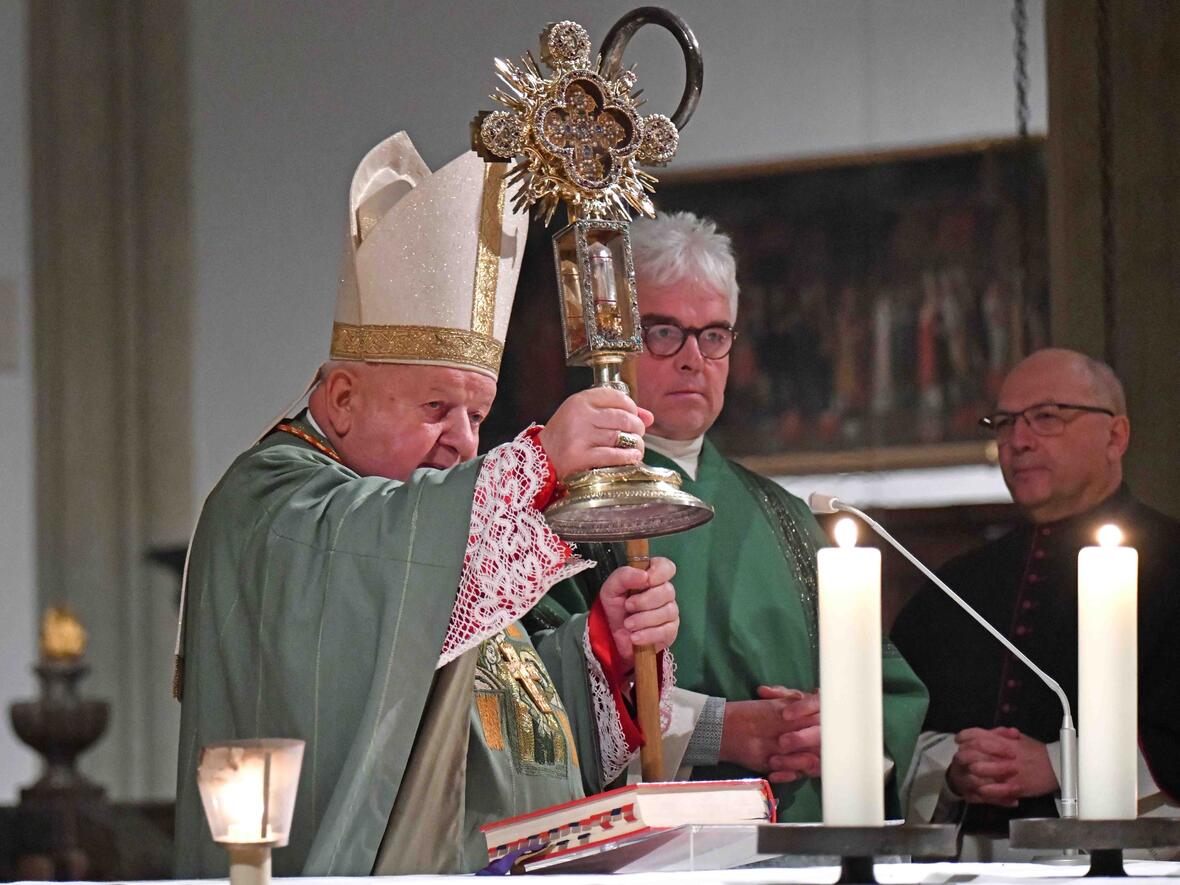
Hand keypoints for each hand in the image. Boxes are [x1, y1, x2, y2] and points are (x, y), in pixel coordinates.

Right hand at [538, 388, 652, 478]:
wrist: (541, 458)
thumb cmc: (566, 435)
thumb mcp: (585, 415)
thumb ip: (616, 411)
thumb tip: (649, 417)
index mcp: (580, 401)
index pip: (616, 397)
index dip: (632, 407)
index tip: (635, 416)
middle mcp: (580, 416)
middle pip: (623, 417)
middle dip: (637, 427)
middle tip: (638, 434)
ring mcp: (579, 437)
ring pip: (620, 437)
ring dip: (635, 444)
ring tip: (636, 447)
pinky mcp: (580, 457)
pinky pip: (613, 455)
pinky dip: (627, 457)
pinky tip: (632, 458)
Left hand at [597, 556, 677, 672]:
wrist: (614, 634)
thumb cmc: (616, 606)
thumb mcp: (611, 589)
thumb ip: (623, 576)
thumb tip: (643, 575)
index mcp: (652, 577)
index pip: (666, 567)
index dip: (658, 573)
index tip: (645, 581)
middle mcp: (664, 592)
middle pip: (667, 591)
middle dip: (645, 600)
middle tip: (628, 606)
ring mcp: (670, 611)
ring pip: (667, 612)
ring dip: (643, 619)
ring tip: (628, 624)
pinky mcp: (670, 630)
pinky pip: (665, 631)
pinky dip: (648, 634)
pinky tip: (635, 637)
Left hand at [720, 686, 820, 782]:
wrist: (805, 732)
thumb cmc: (799, 711)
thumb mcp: (791, 701)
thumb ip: (779, 695)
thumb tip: (763, 691)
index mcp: (822, 708)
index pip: (817, 705)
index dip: (803, 709)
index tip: (784, 715)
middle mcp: (827, 729)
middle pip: (820, 735)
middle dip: (801, 739)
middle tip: (781, 742)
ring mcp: (824, 750)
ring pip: (814, 758)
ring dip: (794, 761)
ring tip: (773, 761)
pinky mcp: (817, 766)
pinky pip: (805, 774)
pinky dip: (790, 774)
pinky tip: (773, 774)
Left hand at [947, 726, 1057, 805]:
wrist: (1057, 768)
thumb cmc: (1038, 752)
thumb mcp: (1019, 738)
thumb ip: (1002, 735)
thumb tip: (987, 733)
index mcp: (1004, 740)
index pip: (976, 734)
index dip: (964, 736)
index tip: (959, 740)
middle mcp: (1003, 753)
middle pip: (973, 752)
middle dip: (963, 755)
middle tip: (960, 759)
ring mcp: (1008, 770)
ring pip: (979, 770)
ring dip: (971, 772)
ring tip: (969, 774)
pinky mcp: (1014, 786)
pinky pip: (993, 789)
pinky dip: (984, 790)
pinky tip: (981, 789)